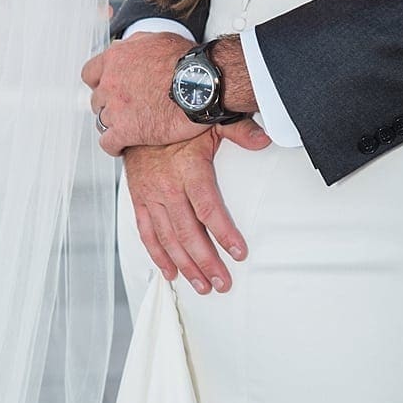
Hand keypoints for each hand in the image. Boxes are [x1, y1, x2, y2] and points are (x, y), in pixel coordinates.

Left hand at [84, 31, 202, 154]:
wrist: (204, 84)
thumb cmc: (190, 63)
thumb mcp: (160, 40)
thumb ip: (138, 44)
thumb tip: (132, 45)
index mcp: (117, 60)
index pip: (91, 73)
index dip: (100, 82)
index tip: (109, 86)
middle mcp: (111, 83)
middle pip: (98, 99)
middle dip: (110, 104)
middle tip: (125, 107)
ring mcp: (116, 108)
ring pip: (102, 121)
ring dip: (114, 124)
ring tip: (128, 127)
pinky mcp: (127, 131)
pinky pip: (109, 143)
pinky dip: (114, 146)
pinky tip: (122, 146)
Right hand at [119, 124, 265, 293]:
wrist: (137, 117)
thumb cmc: (177, 120)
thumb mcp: (211, 122)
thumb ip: (239, 132)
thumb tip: (265, 139)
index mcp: (189, 170)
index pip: (208, 209)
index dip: (224, 233)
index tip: (239, 253)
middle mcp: (167, 188)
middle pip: (188, 232)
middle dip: (206, 261)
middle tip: (222, 282)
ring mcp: (150, 196)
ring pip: (167, 238)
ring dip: (185, 265)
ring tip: (202, 285)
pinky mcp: (138, 201)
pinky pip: (146, 233)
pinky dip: (157, 255)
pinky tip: (171, 272)